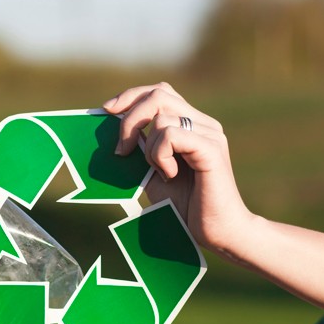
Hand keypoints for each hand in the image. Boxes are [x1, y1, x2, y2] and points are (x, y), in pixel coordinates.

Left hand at [103, 82, 255, 253]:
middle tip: (122, 151)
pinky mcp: (212, 149)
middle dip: (130, 119)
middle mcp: (203, 124)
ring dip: (149, 148)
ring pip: (162, 118)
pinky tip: (170, 174)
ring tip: (161, 173)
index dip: (131, 96)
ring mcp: (210, 134)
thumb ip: (140, 151)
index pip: (160, 92)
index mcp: (191, 125)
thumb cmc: (186, 206)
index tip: (107, 110)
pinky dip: (161, 155)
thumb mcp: (153, 173)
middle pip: (158, 94)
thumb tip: (114, 132)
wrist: (217, 231)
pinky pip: (172, 135)